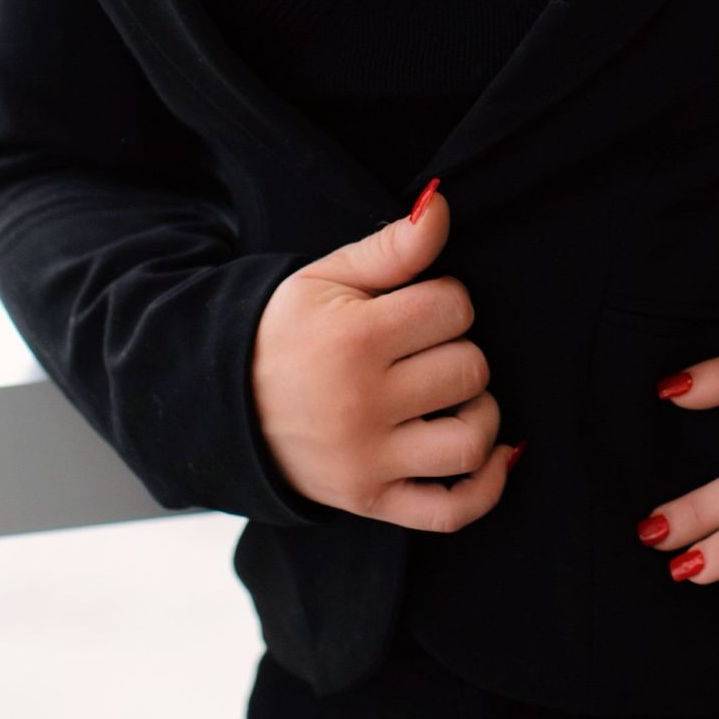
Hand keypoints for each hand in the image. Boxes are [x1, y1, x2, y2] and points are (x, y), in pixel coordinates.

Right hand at [249, 188, 518, 527]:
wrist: (226, 404)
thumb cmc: (285, 334)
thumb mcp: (328, 278)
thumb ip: (392, 247)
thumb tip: (441, 207)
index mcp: (353, 341)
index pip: (453, 308)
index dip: (447, 299)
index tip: (421, 307)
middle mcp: (363, 405)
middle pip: (468, 369)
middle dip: (459, 349)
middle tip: (428, 349)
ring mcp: (368, 462)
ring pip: (470, 440)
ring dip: (480, 412)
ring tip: (456, 396)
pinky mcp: (372, 502)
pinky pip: (451, 511)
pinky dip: (485, 487)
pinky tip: (493, 454)